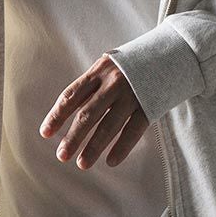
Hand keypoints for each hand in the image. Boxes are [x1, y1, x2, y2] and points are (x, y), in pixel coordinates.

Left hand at [39, 53, 149, 169]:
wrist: (170, 52)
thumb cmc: (131, 66)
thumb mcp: (108, 67)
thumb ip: (91, 86)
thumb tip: (68, 111)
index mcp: (98, 72)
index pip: (72, 96)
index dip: (57, 115)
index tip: (45, 133)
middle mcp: (113, 83)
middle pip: (88, 114)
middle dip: (73, 136)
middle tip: (62, 156)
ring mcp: (132, 94)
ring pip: (109, 125)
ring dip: (94, 146)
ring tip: (82, 164)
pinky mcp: (150, 105)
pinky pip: (133, 130)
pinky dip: (122, 147)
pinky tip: (111, 161)